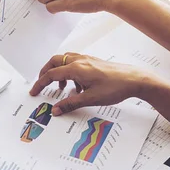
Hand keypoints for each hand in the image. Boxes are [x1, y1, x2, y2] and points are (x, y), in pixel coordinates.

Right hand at [29, 53, 150, 114]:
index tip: (34, 92)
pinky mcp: (94, 62)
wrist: (134, 79)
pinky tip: (78, 87)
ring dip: (59, 72)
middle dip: (45, 72)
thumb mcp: (90, 99)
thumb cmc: (115, 87)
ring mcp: (87, 60)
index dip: (40, 83)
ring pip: (65, 61)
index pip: (51, 74)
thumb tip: (56, 110)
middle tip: (42, 84)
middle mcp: (80, 60)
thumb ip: (70, 104)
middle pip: (55, 62)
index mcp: (76, 68)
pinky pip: (75, 63)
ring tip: (62, 88)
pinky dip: (70, 72)